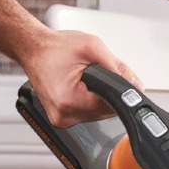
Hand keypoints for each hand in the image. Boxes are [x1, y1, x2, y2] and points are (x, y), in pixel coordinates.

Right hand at [23, 29, 144, 126]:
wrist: (32, 48)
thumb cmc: (55, 47)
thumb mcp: (91, 47)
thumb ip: (117, 66)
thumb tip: (135, 85)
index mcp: (70, 101)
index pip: (110, 108)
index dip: (117, 94)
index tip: (119, 85)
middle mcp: (65, 116)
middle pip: (103, 113)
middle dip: (105, 95)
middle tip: (95, 76)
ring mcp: (62, 121)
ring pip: (95, 116)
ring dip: (97, 99)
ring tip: (84, 80)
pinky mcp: (61, 120)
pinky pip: (85, 115)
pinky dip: (88, 102)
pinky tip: (80, 88)